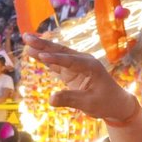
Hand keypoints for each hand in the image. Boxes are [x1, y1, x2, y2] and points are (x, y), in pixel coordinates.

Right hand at [22, 33, 139, 122]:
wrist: (116, 103)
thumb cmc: (106, 103)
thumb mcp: (89, 104)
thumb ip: (70, 100)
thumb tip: (50, 99)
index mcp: (91, 66)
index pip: (70, 61)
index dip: (55, 59)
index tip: (41, 56)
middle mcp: (83, 61)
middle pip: (60, 51)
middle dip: (43, 44)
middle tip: (26, 37)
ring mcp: (77, 64)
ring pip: (56, 54)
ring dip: (41, 48)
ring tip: (26, 40)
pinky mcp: (71, 70)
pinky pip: (55, 62)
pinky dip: (45, 58)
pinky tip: (33, 52)